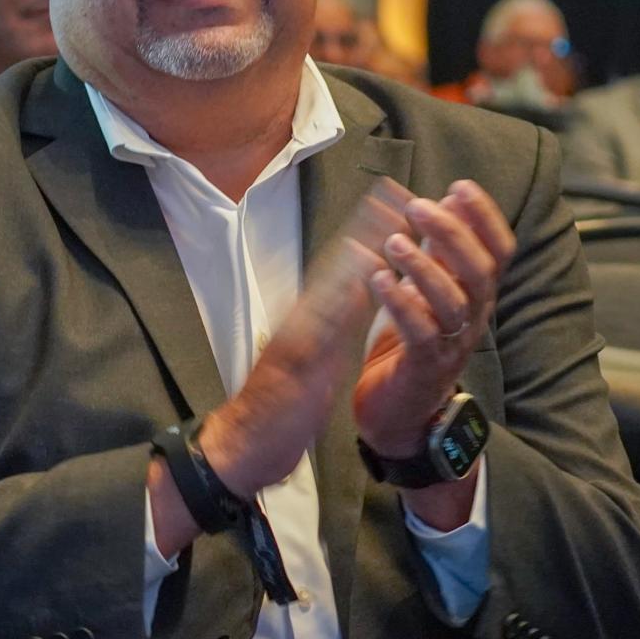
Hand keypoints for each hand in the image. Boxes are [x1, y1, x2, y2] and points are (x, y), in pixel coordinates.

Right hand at [150, 180, 414, 557]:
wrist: (243, 448)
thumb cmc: (277, 409)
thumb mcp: (310, 363)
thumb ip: (329, 330)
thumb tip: (353, 298)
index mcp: (307, 321)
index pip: (343, 271)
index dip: (369, 236)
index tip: (394, 203)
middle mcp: (302, 320)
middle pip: (340, 266)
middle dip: (370, 228)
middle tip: (396, 190)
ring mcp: (299, 338)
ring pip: (335, 285)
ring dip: (363, 248)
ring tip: (389, 215)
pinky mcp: (300, 363)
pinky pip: (327, 324)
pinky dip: (345, 295)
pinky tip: (365, 272)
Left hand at [353, 180, 514, 459]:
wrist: (400, 410)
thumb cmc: (414, 340)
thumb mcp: (430, 285)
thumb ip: (442, 246)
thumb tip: (452, 197)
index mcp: (478, 294)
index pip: (499, 250)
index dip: (485, 218)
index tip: (461, 186)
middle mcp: (474, 317)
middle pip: (480, 271)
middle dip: (453, 234)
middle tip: (419, 207)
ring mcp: (453, 344)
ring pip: (454, 302)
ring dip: (424, 267)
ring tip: (394, 242)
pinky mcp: (426, 367)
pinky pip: (422, 333)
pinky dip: (402, 304)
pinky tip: (379, 280)